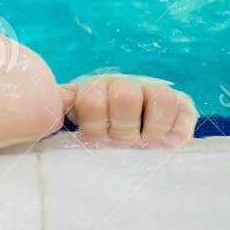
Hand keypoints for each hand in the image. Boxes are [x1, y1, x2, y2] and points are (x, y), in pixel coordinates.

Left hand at [60, 74, 196, 148]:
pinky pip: (186, 111)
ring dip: (153, 128)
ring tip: (149, 144)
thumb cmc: (98, 124)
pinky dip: (179, 129)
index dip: (94, 125)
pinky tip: (170, 143)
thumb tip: (43, 102)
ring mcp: (157, 93)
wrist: (135, 124)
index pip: (92, 100)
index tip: (97, 140)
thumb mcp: (77, 114)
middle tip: (124, 143)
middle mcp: (128, 85)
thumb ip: (60, 104)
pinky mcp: (184, 106)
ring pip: (160, 98)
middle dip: (123, 128)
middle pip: (125, 96)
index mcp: (98, 87)